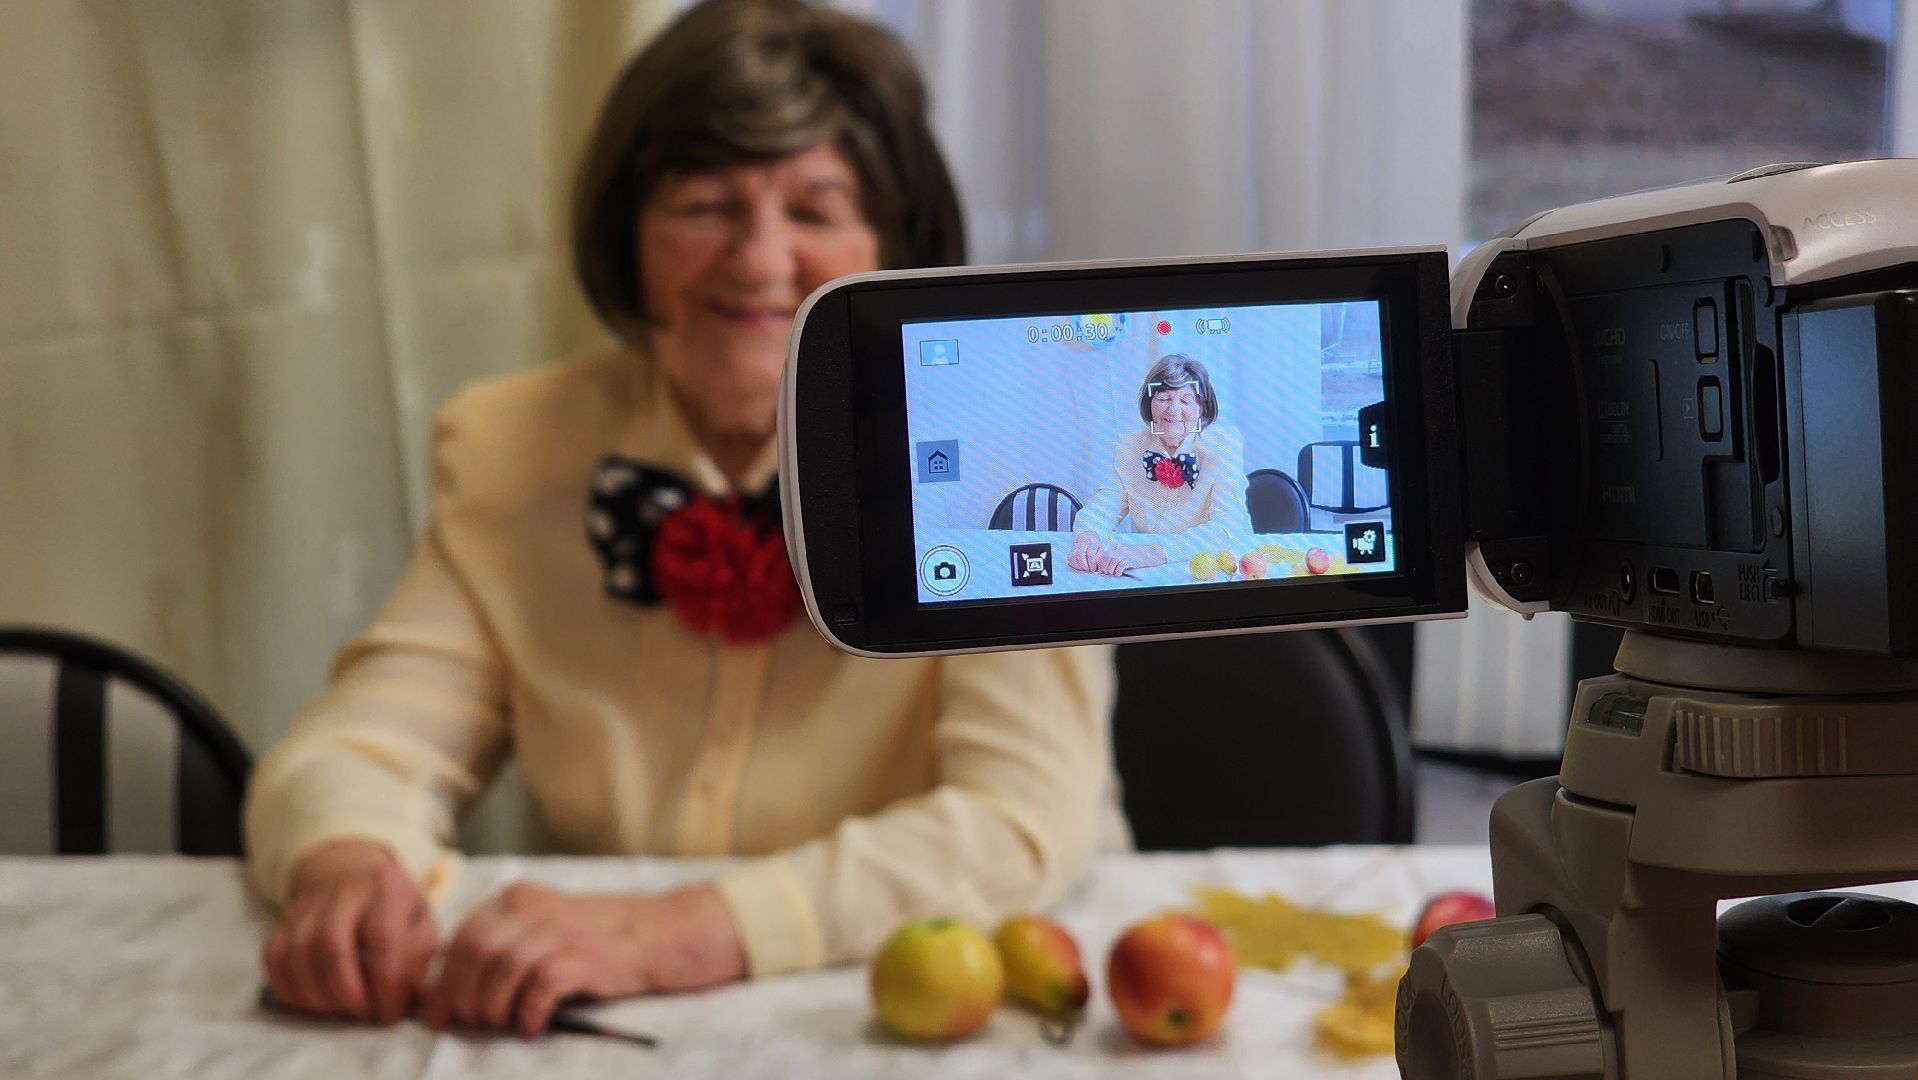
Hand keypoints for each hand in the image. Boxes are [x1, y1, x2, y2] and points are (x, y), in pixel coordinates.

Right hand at [263, 839, 437, 1025]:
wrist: (350, 869)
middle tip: (361, 1013)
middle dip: (345, 992)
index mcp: (387, 888)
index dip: (386, 985)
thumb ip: (420, 958)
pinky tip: (312, 1000)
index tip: (389, 1013)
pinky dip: (289, 988)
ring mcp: (308, 903)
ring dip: (317, 995)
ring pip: (298, 953)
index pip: (383, 940)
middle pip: (330, 945)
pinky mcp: (283, 919)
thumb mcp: (420, 920)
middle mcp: (344, 890)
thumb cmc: (392, 906)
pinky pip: (274, 958)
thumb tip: (419, 997)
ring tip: (339, 1010)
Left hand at [424, 881, 745, 1036]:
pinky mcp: (585, 957)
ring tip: (501, 1025)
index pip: (462, 937)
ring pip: (501, 969)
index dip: (443, 980)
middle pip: (474, 952)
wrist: (663, 934)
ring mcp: (561, 931)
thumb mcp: (545, 926)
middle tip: (470, 1024)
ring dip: (492, 1007)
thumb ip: (504, 943)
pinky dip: (527, 1012)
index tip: (439, 1014)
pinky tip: (532, 1025)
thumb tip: (452, 988)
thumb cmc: (598, 939)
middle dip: (462, 996)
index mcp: (518, 899)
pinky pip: (540, 987)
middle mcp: (535, 908)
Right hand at [1067, 533, 1105, 572]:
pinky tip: (1080, 567)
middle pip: (1080, 555)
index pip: (1090, 553)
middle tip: (1088, 570)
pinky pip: (1070, 558)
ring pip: (1074, 557)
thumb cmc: (1097, 547)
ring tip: (1084, 569)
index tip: (1094, 569)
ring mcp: (1076, 546)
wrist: (1088, 538)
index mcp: (1092, 542)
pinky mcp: (1071, 550)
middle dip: (1084, 565)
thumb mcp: (1102, 549)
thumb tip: (1101, 565)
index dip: (1092, 562)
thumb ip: (1102, 556)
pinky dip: (1074, 564)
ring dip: (1079, 565)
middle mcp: (1083, 543)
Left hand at [1091, 541, 1166, 576]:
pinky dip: (1117, 572)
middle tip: (1107, 573)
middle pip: (1106, 559)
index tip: (1103, 569)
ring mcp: (1124, 554)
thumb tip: (1104, 566)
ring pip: (1112, 563)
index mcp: (1116, 546)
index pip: (1104, 555)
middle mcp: (1119, 549)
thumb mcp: (1123, 551)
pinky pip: (1119, 567)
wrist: (1149, 553)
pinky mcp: (1129, 560)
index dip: (1102, 564)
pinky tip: (1119, 573)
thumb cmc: (1136, 554)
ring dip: (1111, 570)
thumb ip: (1114, 556)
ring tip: (1114, 573)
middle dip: (1105, 568)